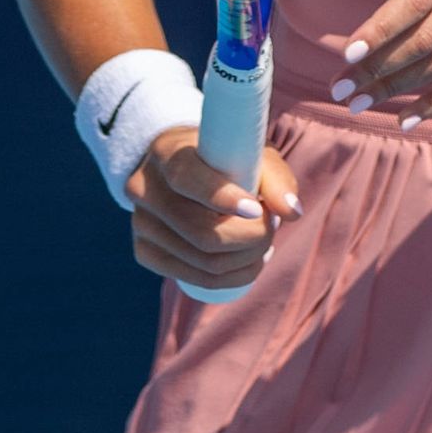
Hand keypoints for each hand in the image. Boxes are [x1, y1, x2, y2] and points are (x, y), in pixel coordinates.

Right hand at [127, 130, 301, 294]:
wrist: (179, 166)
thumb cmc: (224, 157)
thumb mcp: (251, 153)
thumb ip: (275, 178)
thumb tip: (291, 212)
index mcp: (167, 153)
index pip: (187, 179)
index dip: (223, 198)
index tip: (258, 209)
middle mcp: (144, 188)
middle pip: (202, 233)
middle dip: (251, 238)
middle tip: (272, 227)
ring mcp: (140, 223)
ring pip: (202, 262)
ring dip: (246, 261)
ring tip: (263, 244)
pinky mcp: (144, 251)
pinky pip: (194, 279)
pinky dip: (231, 278)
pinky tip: (246, 263)